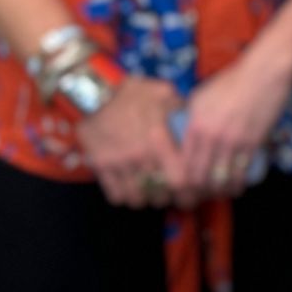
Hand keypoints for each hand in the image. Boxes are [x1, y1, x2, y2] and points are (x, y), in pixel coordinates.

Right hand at [75, 77, 185, 208]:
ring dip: (147, 199)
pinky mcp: (101, 167)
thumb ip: (183, 110)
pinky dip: (125, 197)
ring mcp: (119, 163)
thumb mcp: (165, 93)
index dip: (189, 191)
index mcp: (160, 139)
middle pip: (160, 194)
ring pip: (137, 198)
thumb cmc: (134, 92)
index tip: (193, 193)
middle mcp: (140, 156)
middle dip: (169, 198)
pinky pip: (115, 194)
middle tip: (174, 195)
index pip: (179, 180)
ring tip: (153, 194)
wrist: (94, 93)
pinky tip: (132, 190)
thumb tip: (197, 122)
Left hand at [178, 50, 291, 201]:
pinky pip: (241, 172)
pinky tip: (238, 186)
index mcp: (195, 124)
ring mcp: (232, 141)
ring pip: (220, 178)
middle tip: (202, 195)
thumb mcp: (202, 96)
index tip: (188, 186)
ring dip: (220, 190)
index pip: (183, 164)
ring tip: (222, 192)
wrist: (265, 73)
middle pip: (199, 176)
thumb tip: (186, 136)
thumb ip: (192, 118)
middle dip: (199, 191)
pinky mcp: (252, 142)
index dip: (183, 181)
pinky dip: (238, 184)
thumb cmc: (233, 81)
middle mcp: (210, 136)